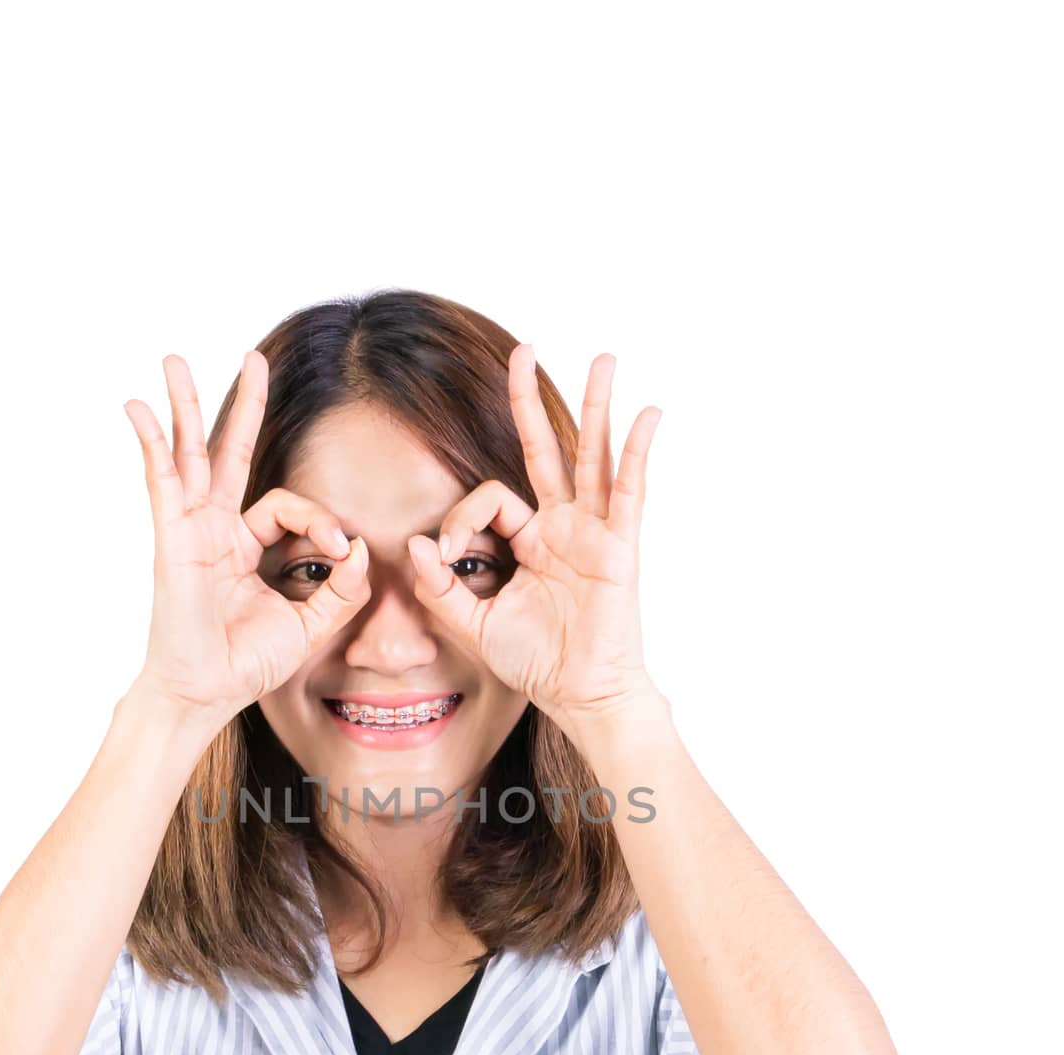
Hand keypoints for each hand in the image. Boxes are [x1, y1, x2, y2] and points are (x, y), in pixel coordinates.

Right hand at [123, 350, 370, 726]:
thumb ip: (341, 590)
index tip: (341, 552)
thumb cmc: (245, 664)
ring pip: (190, 454)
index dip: (321, 521)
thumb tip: (362, 548)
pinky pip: (161, 481)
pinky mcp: (172, 538)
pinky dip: (150, 444)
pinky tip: (137, 409)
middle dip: (242, 405)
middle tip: (253, 358)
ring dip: (185, 405)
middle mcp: (214, 530)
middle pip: (228, 453)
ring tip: (173, 359)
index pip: (287, 507)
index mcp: (243, 547)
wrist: (206, 693)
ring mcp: (190, 530)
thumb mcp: (309, 626)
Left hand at [406, 344, 664, 733]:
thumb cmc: (537, 661)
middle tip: (522, 350)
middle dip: (530, 401)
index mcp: (530, 541)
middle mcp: (563, 527)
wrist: (579, 694)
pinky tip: (648, 415)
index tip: (445, 553)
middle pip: (545, 449)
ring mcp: (594, 532)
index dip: (460, 518)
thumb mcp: (475, 624)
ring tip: (604, 358)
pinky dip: (637, 453)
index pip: (491, 500)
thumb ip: (441, 588)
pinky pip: (630, 492)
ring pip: (592, 457)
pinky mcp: (619, 547)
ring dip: (597, 406)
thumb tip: (415, 543)